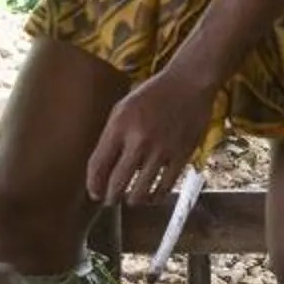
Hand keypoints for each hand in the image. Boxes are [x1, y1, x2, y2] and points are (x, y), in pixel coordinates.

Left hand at [86, 66, 215, 208]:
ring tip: (132, 200)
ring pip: (141, 190)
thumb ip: (112, 135)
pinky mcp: (181, 155)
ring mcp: (161, 149)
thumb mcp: (124, 107)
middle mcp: (138, 140)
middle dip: (110, 197)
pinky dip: (157, 196)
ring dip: (133, 200)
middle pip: (117, 182)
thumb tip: (104, 166)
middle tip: (110, 200)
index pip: (98, 165)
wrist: (189, 82)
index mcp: (119, 125)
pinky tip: (153, 197)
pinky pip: (165, 186)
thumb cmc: (154, 93)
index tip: (94, 192)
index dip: (93, 184)